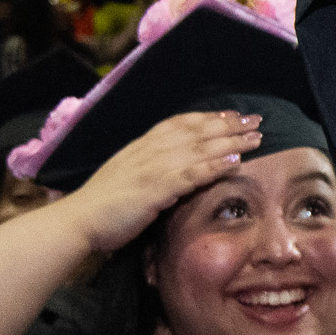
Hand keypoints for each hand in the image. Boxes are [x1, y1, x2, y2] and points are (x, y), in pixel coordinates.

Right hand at [56, 109, 260, 252]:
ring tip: (256, 139)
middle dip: (228, 125)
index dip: (209, 117)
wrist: (79, 219)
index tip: (231, 115)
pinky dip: (214, 166)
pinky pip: (191, 174)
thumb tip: (167, 169)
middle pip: (196, 131)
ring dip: (230, 142)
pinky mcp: (155, 188)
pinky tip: (234, 162)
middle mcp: (149, 150)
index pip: (181, 123)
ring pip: (199, 149)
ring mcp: (152, 168)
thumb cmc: (100, 205)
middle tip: (256, 121)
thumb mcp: (124, 176)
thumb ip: (146, 167)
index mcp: (141, 146)